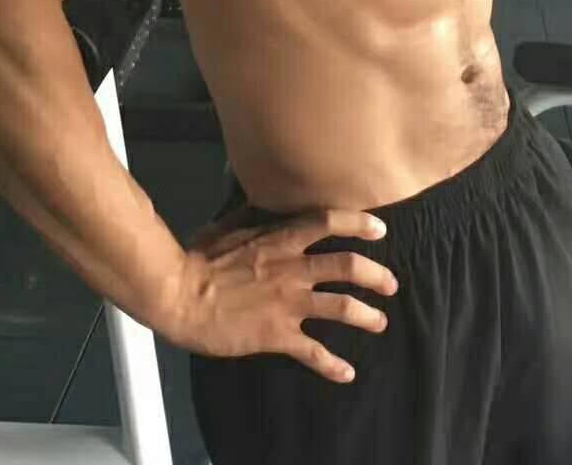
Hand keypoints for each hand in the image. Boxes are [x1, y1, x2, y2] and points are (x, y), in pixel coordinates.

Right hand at [168, 209, 398, 382]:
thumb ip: (255, 216)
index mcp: (281, 239)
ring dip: (367, 316)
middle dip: (376, 275)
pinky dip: (333, 364)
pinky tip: (347, 373)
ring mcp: (288, 303)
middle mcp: (292, 269)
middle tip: (391, 284)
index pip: (328, 222)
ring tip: (380, 322)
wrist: (180, 296)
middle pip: (347, 266)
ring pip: (340, 307)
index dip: (358, 224)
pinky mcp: (277, 335)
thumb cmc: (201, 259)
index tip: (380, 229)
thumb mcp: (230, 226)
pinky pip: (313, 352)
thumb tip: (266, 199)